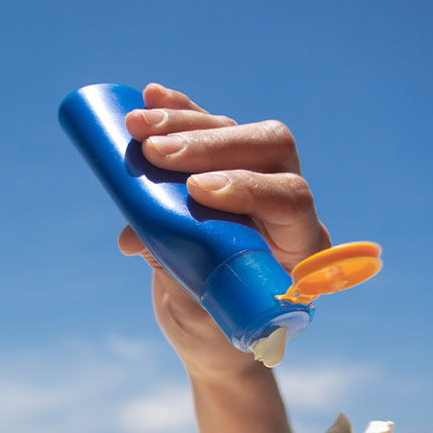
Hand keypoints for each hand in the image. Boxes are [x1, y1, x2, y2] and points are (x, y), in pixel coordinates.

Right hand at [119, 83, 330, 380]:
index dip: (248, 189)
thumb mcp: (196, 317)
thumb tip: (133, 235)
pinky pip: (209, 131)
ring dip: (185, 124)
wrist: (215, 332)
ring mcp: (257, 181)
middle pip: (268, 149)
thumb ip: (175, 275)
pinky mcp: (226, 170)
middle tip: (155, 152)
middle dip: (209, 145)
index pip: (292, 200)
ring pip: (236, 132)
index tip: (197, 193)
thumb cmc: (215, 334)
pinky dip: (180, 113)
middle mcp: (287, 206)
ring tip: (136, 127)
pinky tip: (151, 98)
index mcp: (300, 248)